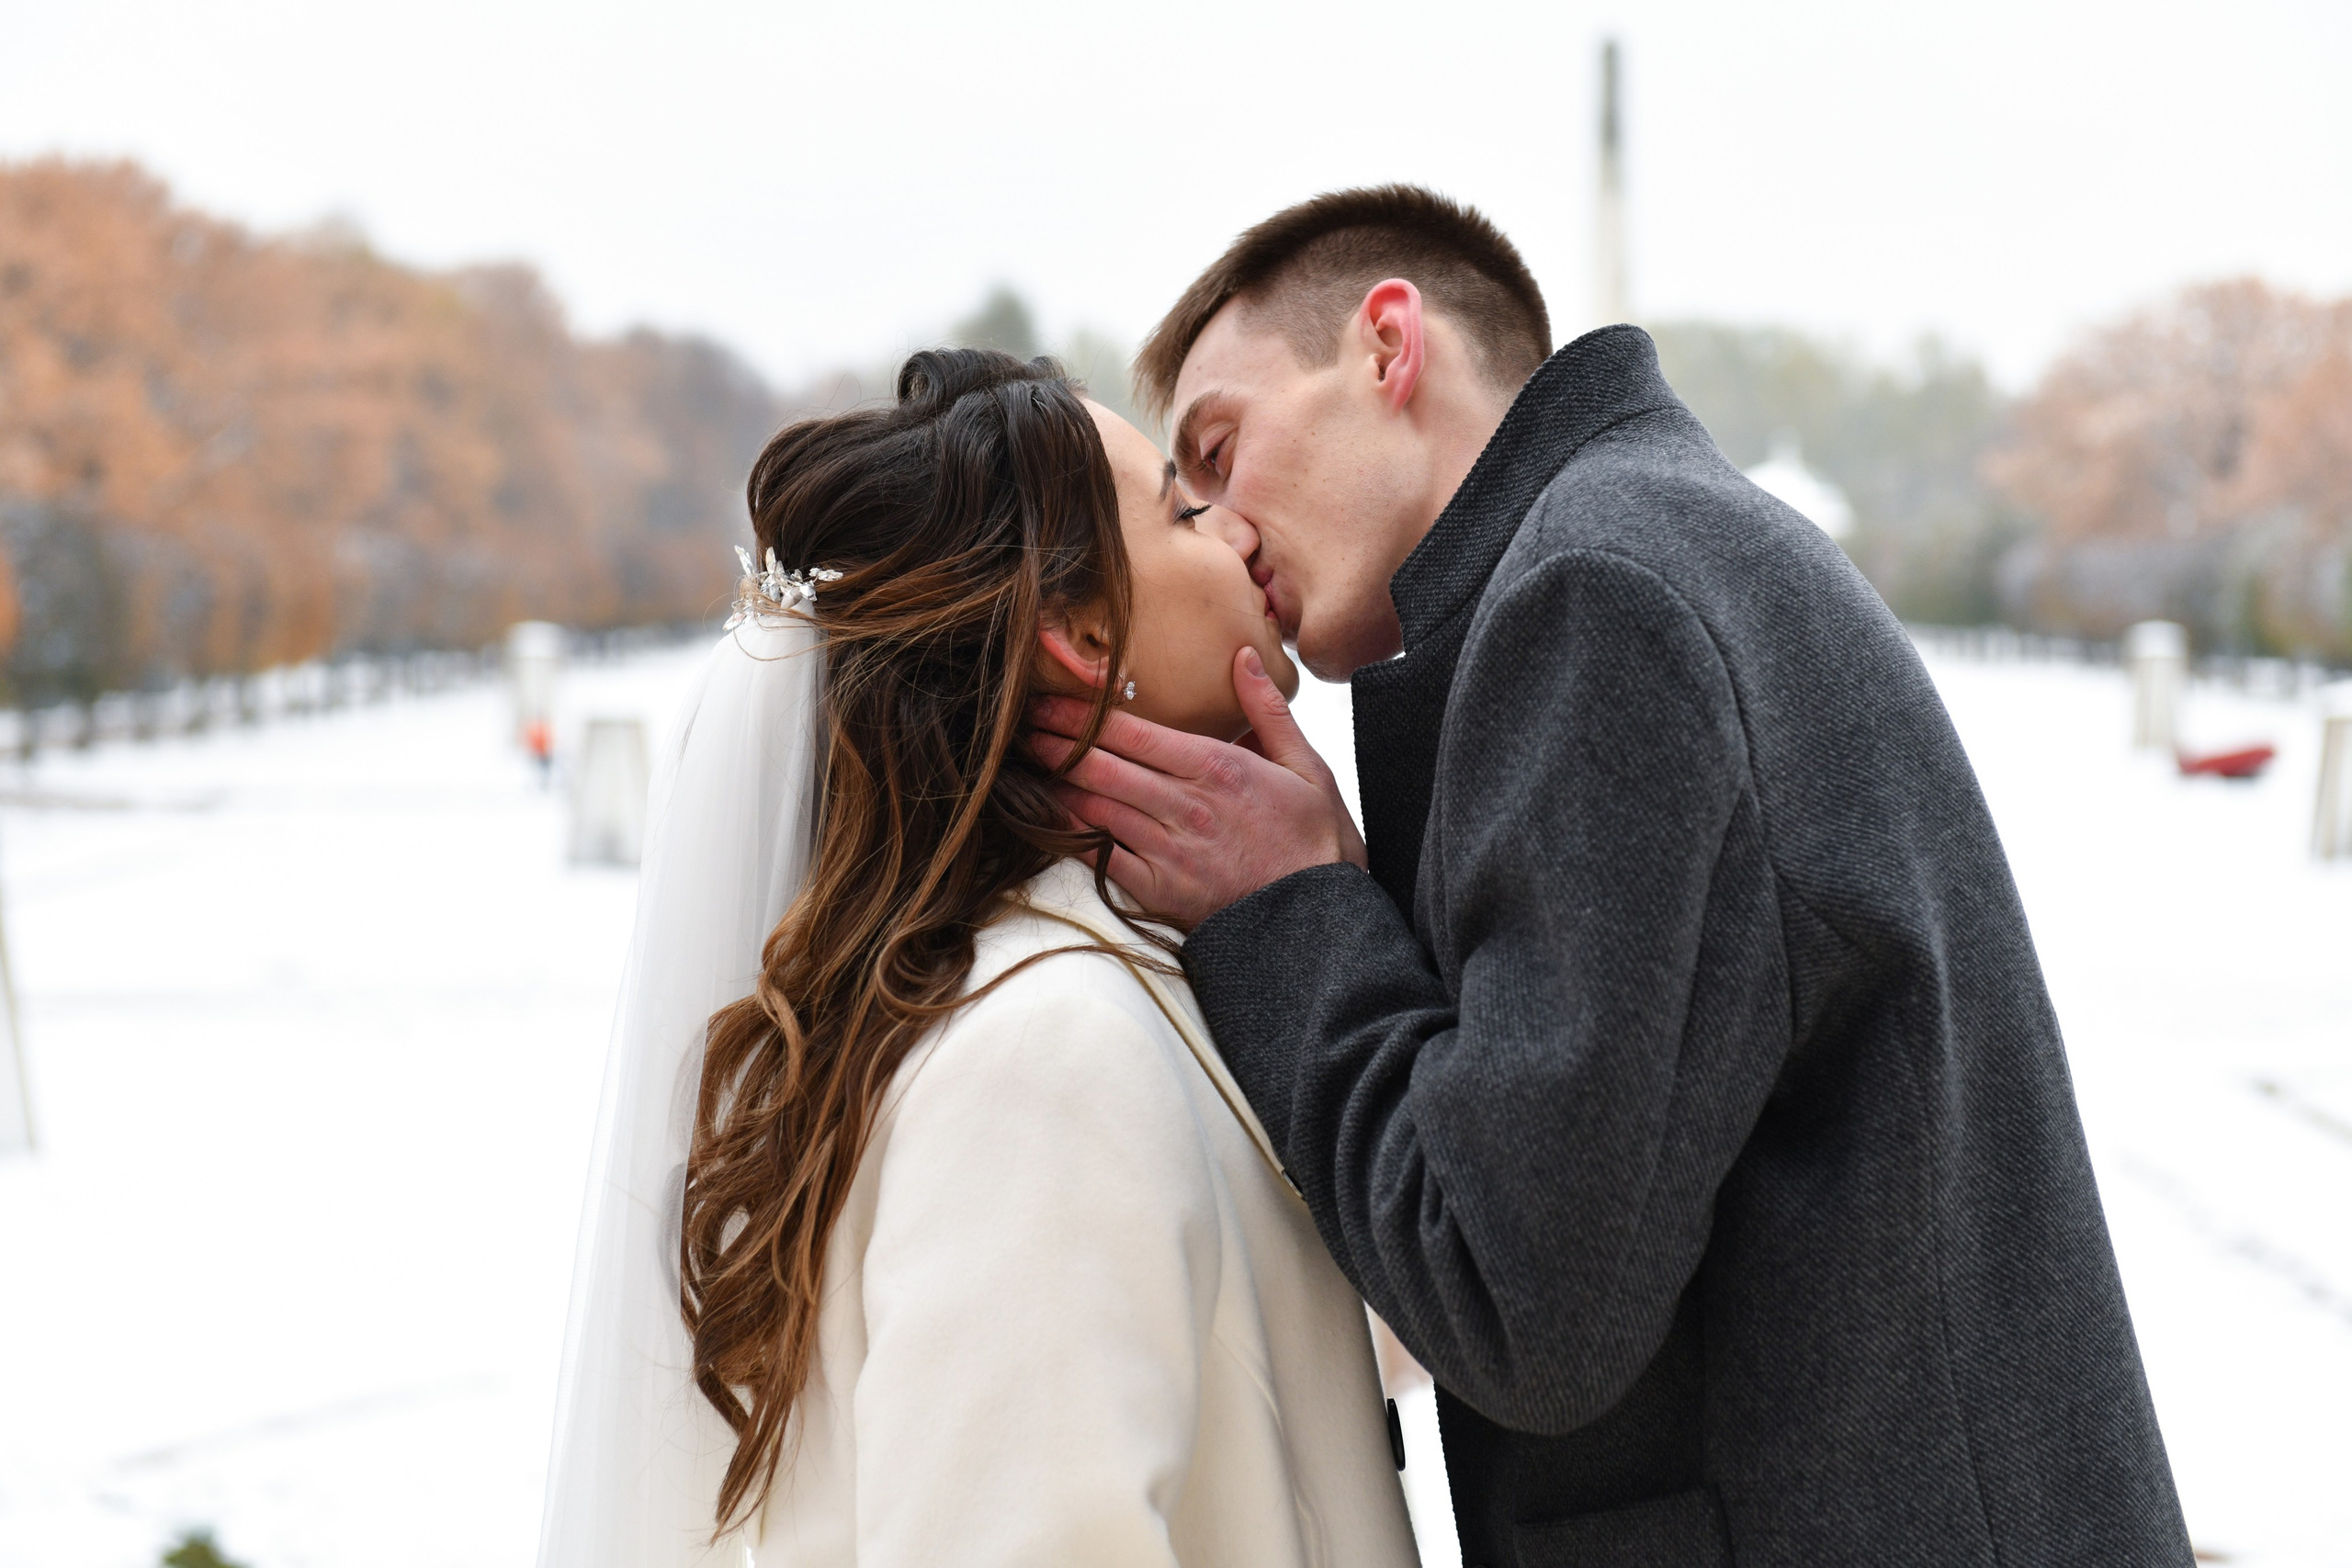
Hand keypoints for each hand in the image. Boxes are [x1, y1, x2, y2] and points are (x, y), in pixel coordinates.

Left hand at [1029, 647, 1368, 927]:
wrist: (1317, 919)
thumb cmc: (1315, 841)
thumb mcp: (1306, 766)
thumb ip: (1267, 711)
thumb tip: (1242, 657)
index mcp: (1216, 768)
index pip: (1132, 734)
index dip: (1081, 717)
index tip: (1048, 702)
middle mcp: (1186, 807)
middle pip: (1101, 768)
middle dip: (1055, 746)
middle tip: (1020, 728)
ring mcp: (1168, 851)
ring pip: (1094, 809)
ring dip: (1055, 786)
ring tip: (1026, 766)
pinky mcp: (1159, 890)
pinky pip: (1102, 856)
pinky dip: (1072, 835)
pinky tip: (1051, 818)